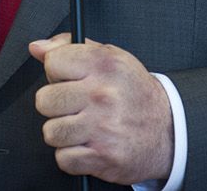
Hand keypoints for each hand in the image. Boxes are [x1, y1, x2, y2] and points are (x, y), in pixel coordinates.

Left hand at [30, 33, 173, 184]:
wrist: (168, 130)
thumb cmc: (135, 93)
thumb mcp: (111, 58)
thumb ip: (71, 48)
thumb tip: (37, 48)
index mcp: (105, 65)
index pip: (52, 62)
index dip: (56, 73)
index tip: (68, 79)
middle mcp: (103, 94)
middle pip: (45, 100)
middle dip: (55, 105)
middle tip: (73, 106)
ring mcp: (103, 127)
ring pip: (51, 132)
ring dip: (62, 133)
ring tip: (80, 127)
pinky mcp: (103, 157)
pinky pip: (63, 159)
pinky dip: (72, 156)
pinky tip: (88, 144)